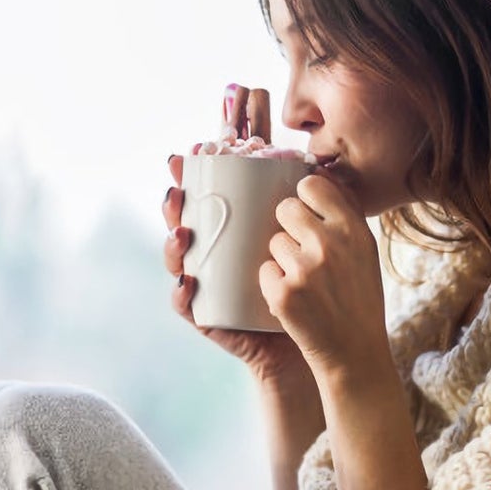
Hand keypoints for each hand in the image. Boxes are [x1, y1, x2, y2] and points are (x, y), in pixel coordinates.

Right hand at [163, 84, 314, 394]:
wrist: (317, 341)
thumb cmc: (317, 287)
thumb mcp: (314, 240)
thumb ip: (312, 207)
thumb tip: (316, 164)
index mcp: (238, 229)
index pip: (213, 193)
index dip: (198, 170)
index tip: (194, 148)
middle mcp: (216, 251)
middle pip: (185, 219)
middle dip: (175, 200)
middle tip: (176, 185)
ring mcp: (207, 282)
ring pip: (178, 257)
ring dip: (173, 242)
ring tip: (182, 231)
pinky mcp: (206, 314)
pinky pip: (186, 303)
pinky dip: (182, 293)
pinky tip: (187, 282)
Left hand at [261, 174, 391, 388]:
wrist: (355, 351)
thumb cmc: (358, 296)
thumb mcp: (364, 251)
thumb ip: (343, 213)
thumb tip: (317, 174)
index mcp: (353, 229)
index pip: (312, 185)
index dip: (304, 197)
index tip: (306, 212)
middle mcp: (330, 244)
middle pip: (285, 209)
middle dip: (287, 227)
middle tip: (303, 253)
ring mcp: (305, 270)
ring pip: (273, 243)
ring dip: (282, 260)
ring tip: (307, 283)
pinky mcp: (284, 294)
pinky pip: (265, 271)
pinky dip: (274, 285)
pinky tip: (296, 301)